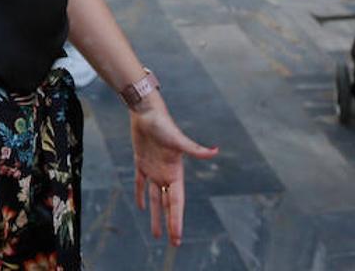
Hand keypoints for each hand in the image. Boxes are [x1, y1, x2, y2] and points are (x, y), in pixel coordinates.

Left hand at [129, 100, 219, 245]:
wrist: (146, 111)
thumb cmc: (163, 124)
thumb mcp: (178, 140)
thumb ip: (195, 149)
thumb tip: (215, 151)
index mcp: (175, 173)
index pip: (177, 203)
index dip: (177, 220)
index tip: (177, 237)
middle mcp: (165, 174)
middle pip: (168, 205)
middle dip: (170, 223)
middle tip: (173, 242)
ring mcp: (153, 169)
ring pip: (154, 198)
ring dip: (155, 215)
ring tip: (155, 234)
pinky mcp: (141, 161)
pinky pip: (139, 182)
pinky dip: (140, 194)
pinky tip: (141, 207)